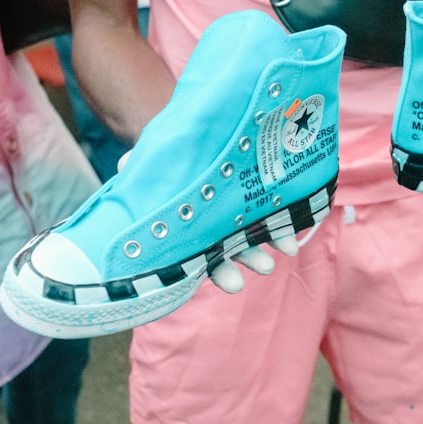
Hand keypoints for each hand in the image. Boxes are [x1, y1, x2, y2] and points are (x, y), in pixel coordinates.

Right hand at [115, 149, 301, 293]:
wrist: (182, 138)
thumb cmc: (158, 160)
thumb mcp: (146, 164)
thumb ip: (138, 167)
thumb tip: (124, 165)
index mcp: (186, 229)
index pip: (203, 258)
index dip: (221, 272)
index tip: (237, 284)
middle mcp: (209, 228)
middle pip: (231, 250)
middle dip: (249, 259)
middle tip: (267, 266)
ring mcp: (228, 213)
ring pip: (251, 231)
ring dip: (271, 238)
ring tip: (288, 246)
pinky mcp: (246, 194)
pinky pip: (266, 208)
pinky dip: (280, 216)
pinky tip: (298, 219)